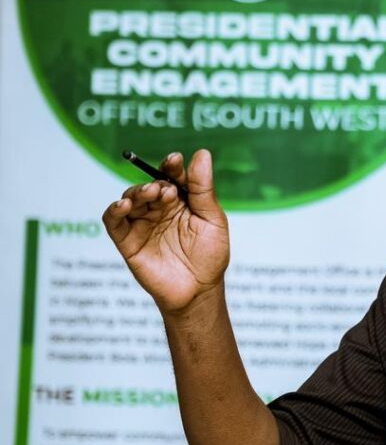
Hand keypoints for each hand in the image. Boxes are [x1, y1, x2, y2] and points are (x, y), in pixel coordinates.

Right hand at [102, 149, 229, 313]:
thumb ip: (203, 189)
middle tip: (166, 189)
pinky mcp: (127, 241)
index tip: (174, 159)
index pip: (172, 176)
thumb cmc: (209, 255)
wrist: (199, 291)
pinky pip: (113, 221)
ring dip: (138, 192)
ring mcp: (142, 223)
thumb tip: (201, 153)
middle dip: (157, 182)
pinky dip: (114, 210)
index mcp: (181, 201)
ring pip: (131, 199)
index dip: (172, 166)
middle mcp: (159, 209)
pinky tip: (124, 204)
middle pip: (151, 186)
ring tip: (152, 193)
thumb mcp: (212, 219)